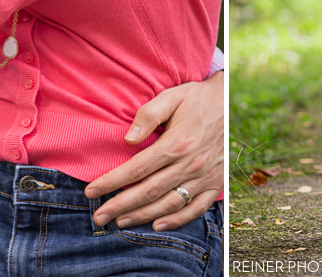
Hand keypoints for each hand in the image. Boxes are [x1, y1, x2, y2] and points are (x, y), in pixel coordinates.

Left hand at [85, 71, 222, 230]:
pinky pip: (195, 208)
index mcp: (176, 143)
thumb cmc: (196, 98)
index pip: (136, 169)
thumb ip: (148, 115)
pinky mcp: (215, 182)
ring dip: (142, 216)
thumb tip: (128, 139)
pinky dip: (176, 221)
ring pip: (168, 204)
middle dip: (120, 205)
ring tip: (120, 221)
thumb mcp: (171, 96)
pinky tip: (157, 225)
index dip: (111, 182)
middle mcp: (190, 164)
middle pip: (148, 191)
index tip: (91, 191)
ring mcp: (204, 176)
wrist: (230, 101)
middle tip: (98, 216)